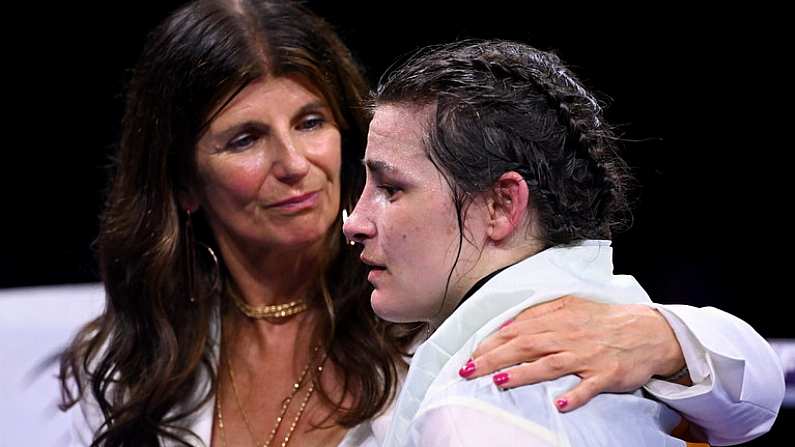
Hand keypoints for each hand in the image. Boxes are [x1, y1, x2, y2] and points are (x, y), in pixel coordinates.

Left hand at [462, 296, 685, 411]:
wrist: (649, 330)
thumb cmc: (605, 321)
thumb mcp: (571, 307)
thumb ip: (540, 315)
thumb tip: (508, 327)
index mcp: (558, 318)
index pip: (517, 330)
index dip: (492, 341)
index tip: (471, 353)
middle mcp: (569, 335)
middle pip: (525, 346)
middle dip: (494, 358)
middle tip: (469, 370)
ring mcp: (587, 356)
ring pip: (549, 364)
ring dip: (522, 374)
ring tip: (499, 382)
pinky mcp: (606, 374)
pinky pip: (589, 386)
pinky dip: (575, 396)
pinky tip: (560, 405)